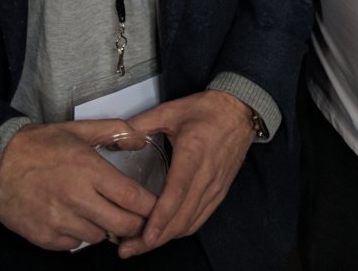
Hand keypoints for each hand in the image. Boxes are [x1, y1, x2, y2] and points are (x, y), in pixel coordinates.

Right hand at [0, 119, 157, 250]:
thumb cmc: (40, 145)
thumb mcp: (79, 129)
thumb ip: (114, 132)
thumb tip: (142, 139)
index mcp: (89, 170)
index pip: (132, 198)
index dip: (150, 206)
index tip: (158, 205)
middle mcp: (77, 198)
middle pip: (123, 225)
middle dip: (136, 223)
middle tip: (137, 216)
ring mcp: (60, 221)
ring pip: (100, 237)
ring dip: (105, 227)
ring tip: (99, 211)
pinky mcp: (46, 238)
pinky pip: (76, 245)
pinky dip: (80, 234)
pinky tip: (75, 217)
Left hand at [117, 91, 254, 258]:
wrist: (240, 111)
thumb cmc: (206, 110)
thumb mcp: (171, 110)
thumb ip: (142, 123)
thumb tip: (117, 137)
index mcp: (193, 153)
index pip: (176, 193)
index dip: (160, 218)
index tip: (144, 235)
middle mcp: (206, 175)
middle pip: (181, 217)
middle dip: (155, 238)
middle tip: (129, 248)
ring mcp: (215, 187)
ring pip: (191, 222)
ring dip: (167, 238)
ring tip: (141, 245)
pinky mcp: (220, 192)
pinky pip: (200, 218)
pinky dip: (182, 230)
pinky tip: (165, 234)